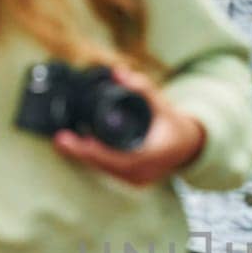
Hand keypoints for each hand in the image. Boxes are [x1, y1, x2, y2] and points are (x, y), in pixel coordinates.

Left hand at [52, 68, 205, 185]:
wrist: (192, 147)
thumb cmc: (177, 126)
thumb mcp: (163, 105)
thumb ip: (143, 89)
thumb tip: (119, 72)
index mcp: (148, 157)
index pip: (111, 157)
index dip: (88, 150)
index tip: (69, 139)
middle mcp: (141, 173)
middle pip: (103, 165)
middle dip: (79, 153)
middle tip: (59, 139)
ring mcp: (137, 179)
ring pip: (104, 170)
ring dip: (85, 157)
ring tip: (65, 142)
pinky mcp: (133, 179)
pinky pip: (110, 171)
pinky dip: (96, 160)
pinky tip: (81, 149)